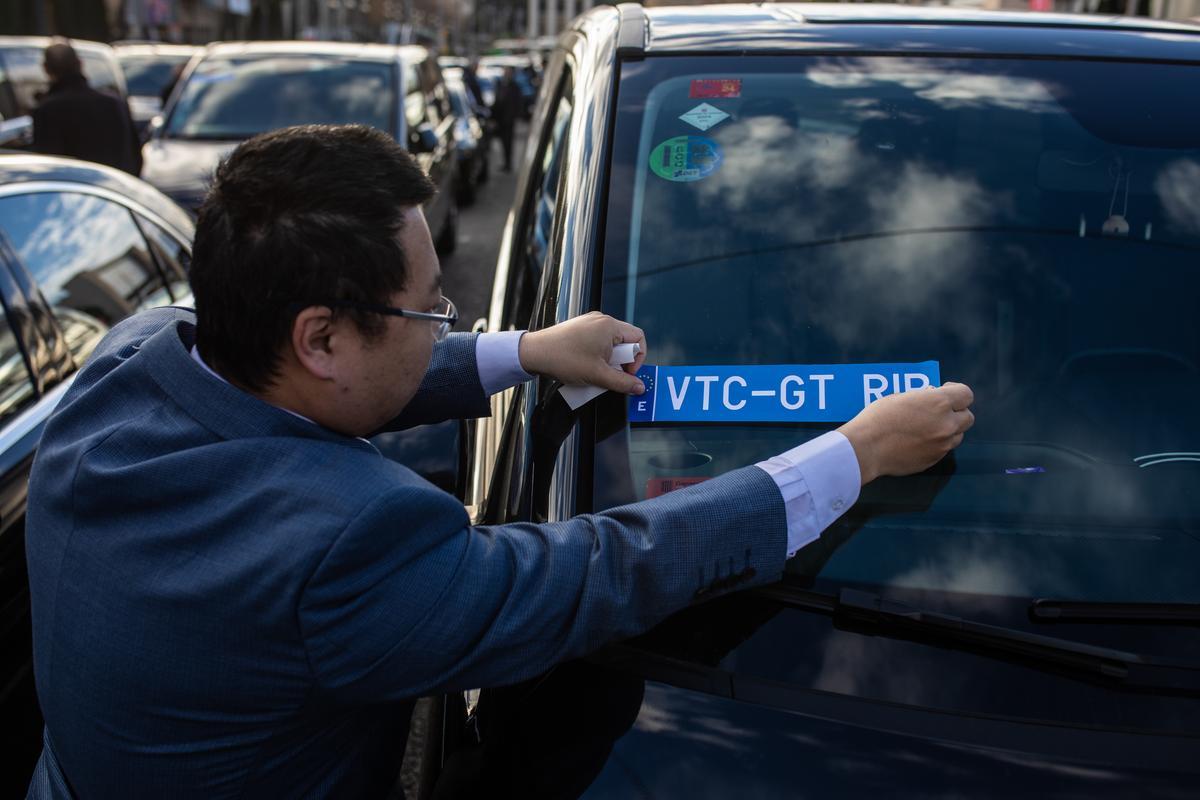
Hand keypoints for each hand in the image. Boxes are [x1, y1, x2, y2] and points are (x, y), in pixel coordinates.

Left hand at [518, 312, 647, 394]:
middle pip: (625, 340)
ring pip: (611, 342)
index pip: (639, 338)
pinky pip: (598, 341)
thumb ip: (622, 383)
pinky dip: (598, 354)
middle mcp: (601, 320)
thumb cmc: (563, 359)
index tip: (627, 373)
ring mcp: (590, 322)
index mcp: (609, 326)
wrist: (534, 353)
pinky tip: (587, 366)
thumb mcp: (598, 375)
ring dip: (609, 359)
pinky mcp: (580, 328)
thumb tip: (639, 387)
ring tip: (596, 371)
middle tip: (610, 373)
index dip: (638, 359)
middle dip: (622, 360)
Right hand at [837, 382, 974, 484]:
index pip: (966, 394)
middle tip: (941, 410)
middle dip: (957, 412)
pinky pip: (943, 449)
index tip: (947, 390)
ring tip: (929, 427)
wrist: (866, 448)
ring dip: (949, 429)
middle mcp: (946, 424)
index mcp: (938, 403)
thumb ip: (924, 397)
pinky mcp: (933, 459)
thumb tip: (932, 397)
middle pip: (968, 417)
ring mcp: (942, 445)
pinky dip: (936, 444)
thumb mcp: (901, 397)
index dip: (957, 391)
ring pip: (958, 435)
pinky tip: (918, 440)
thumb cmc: (878, 419)